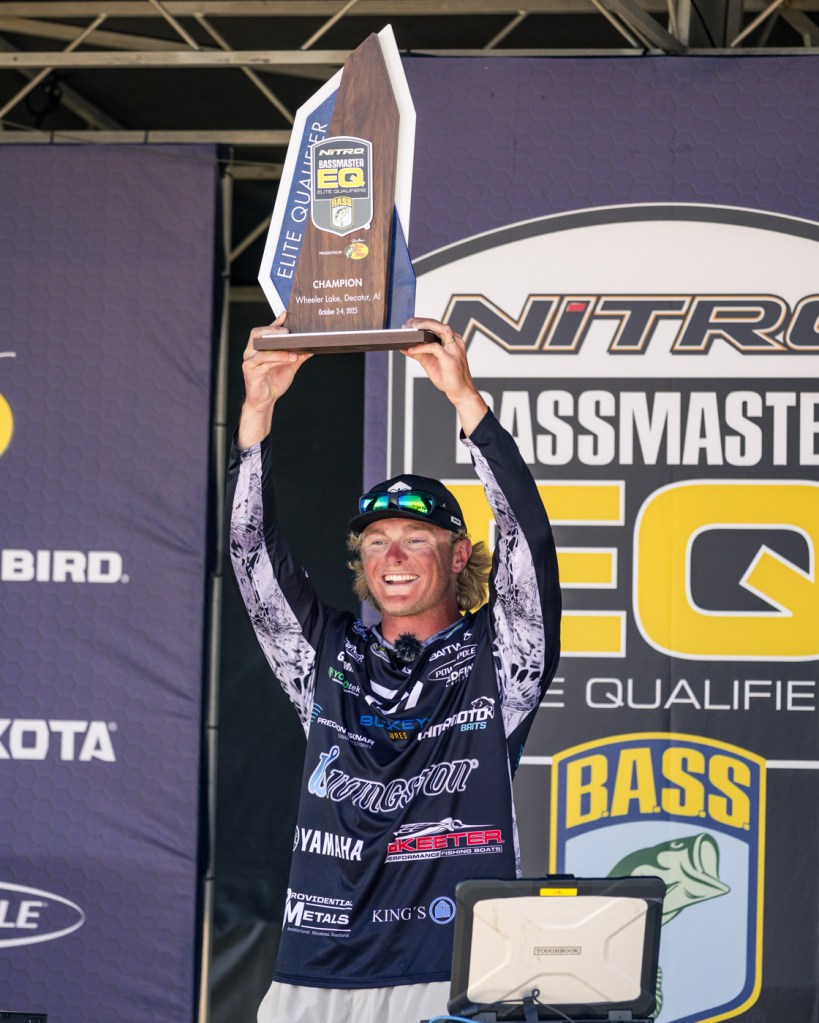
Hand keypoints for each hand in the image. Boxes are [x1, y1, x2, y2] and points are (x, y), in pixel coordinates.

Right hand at [237, 312, 312, 448]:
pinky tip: (290, 359)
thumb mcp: (290, 366)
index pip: (266, 330)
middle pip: (257, 334)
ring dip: (279, 349)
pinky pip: (264, 363)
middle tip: (288, 332)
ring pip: (262, 349)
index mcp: (259, 348)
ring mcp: (249, 362)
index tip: (286, 314)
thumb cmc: (273, 382)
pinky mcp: (250, 372)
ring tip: (294, 350)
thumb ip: (298, 355)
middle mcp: (251, 352)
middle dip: (272, 330)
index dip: (275, 321)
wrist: (265, 401)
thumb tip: (312, 346)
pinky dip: (278, 359)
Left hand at [401, 317, 487, 435]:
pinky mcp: (451, 359)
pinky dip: (421, 347)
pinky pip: (435, 348)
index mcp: (452, 340)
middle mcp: (456, 342)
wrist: (460, 392)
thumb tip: (404, 347)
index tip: (408, 322)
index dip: (422, 321)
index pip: (437, 325)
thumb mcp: (430, 362)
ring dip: (424, 327)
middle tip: (407, 324)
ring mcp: (455, 350)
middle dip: (421, 321)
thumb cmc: (448, 377)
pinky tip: (411, 349)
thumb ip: (419, 353)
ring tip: (410, 330)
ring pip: (441, 329)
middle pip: (439, 324)